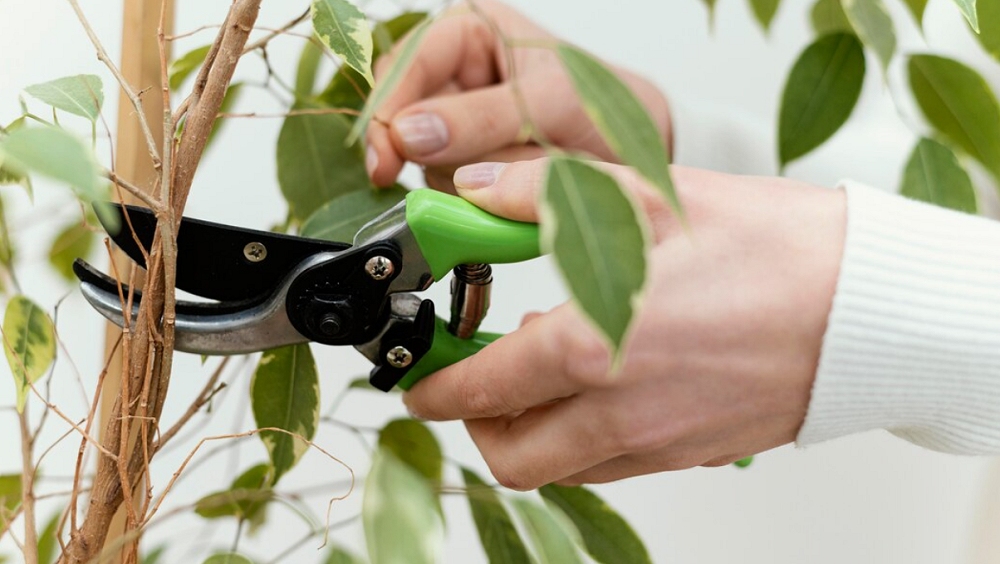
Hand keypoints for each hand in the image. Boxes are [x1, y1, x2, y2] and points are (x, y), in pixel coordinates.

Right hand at [364, 0, 670, 189]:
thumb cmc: (602, 106)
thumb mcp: (547, 104)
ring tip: (515, 170)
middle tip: (447, 177)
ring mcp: (454, 123)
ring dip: (461, 176)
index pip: (407, 63)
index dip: (390, 108)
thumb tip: (411, 134)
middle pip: (402, 114)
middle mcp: (454, 73)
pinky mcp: (462, 164)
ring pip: (422, 157)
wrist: (634, 152)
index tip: (387, 152)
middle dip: (428, 150)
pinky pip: (444, 186)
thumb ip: (479, 119)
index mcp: (469, 30)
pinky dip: (470, 197)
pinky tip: (502, 189)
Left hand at [403, 160, 845, 489]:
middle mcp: (620, 412)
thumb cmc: (774, 251)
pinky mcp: (691, 453)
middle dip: (473, 423)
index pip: (480, 390)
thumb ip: (543, 196)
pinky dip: (583, 437)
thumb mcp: (648, 197)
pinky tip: (600, 382)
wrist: (869, 307)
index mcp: (596, 348)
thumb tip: (479, 195)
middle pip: (509, 455)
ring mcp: (659, 443)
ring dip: (528, 433)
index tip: (420, 375)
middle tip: (471, 378)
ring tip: (536, 374)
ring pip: (560, 468)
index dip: (434, 387)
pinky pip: (613, 464)